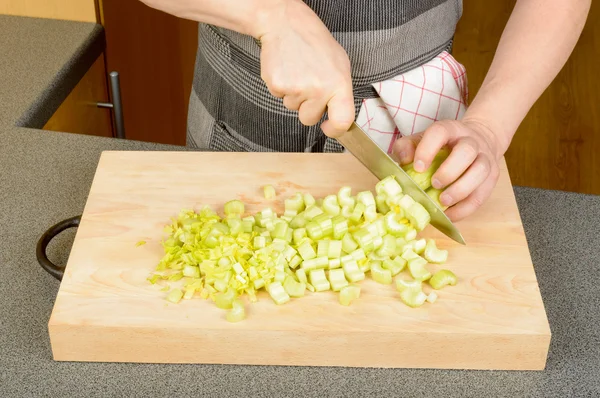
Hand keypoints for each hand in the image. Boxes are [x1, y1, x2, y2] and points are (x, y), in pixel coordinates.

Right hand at [257, 1, 354, 136]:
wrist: (286, 24)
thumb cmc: (315, 44)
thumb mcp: (340, 65)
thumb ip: (341, 92)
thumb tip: (341, 118)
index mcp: (339, 84)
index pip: (342, 120)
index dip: (335, 130)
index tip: (329, 128)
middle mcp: (319, 89)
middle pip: (309, 119)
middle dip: (307, 106)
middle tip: (308, 82)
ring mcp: (297, 88)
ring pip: (293, 107)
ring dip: (294, 94)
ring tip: (297, 70)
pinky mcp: (278, 85)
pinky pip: (279, 97)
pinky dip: (282, 86)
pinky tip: (286, 69)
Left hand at [392, 119, 502, 220]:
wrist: (478, 141)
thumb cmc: (443, 145)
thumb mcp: (421, 140)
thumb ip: (406, 147)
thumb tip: (403, 160)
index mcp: (450, 129)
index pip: (440, 132)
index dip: (428, 149)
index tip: (418, 167)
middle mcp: (471, 141)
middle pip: (466, 151)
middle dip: (449, 171)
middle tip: (434, 184)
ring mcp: (485, 158)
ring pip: (481, 171)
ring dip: (461, 189)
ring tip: (443, 200)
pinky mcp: (491, 177)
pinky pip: (482, 194)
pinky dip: (465, 208)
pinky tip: (449, 214)